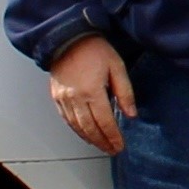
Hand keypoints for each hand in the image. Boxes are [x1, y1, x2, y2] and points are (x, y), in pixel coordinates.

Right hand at [48, 34, 136, 156]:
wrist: (67, 38)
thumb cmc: (95, 50)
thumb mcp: (117, 66)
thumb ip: (125, 92)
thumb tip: (131, 115)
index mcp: (92, 92)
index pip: (105, 122)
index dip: (113, 136)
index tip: (120, 146)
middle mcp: (75, 99)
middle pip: (90, 129)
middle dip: (103, 142)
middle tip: (113, 150)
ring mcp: (64, 99)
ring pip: (77, 127)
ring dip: (90, 139)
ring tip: (102, 146)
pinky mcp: (56, 97)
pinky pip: (67, 119)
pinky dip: (77, 130)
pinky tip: (85, 135)